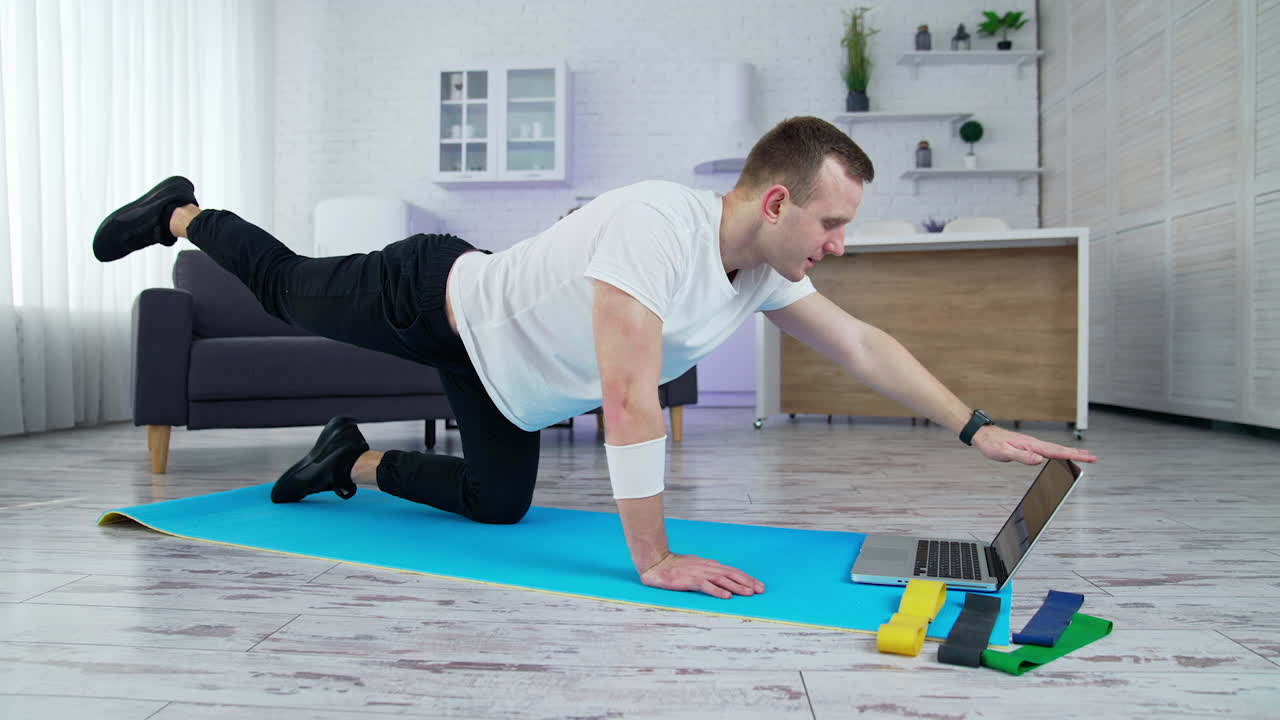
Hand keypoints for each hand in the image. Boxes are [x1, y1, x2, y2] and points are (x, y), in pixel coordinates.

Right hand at [640, 552, 765, 599]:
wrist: (657, 563)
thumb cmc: (675, 566)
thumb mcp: (696, 567)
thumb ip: (708, 573)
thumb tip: (722, 580)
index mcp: (710, 565)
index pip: (732, 571)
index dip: (746, 578)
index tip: (758, 585)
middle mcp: (708, 567)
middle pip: (732, 574)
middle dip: (748, 582)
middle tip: (760, 590)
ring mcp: (700, 573)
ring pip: (723, 580)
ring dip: (737, 586)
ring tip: (749, 593)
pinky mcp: (690, 580)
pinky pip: (707, 586)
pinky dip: (718, 591)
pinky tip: (727, 597)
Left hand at [972, 425, 1096, 464]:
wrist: (984, 435)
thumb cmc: (992, 444)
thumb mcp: (1005, 453)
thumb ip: (1022, 456)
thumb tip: (1039, 460)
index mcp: (1032, 445)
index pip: (1057, 452)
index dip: (1074, 455)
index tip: (1088, 457)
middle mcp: (1034, 443)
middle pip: (1060, 449)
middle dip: (1078, 453)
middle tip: (1093, 457)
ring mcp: (1032, 444)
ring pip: (1055, 449)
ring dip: (1070, 452)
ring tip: (1084, 455)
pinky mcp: (1028, 446)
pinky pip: (1048, 450)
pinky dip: (1058, 452)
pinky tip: (1060, 454)